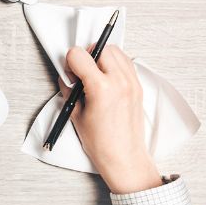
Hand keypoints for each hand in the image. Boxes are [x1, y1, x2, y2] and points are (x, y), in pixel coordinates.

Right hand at [63, 45, 161, 194]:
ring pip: (116, 51)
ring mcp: (132, 83)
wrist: (124, 157)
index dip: (70, 62)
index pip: (79, 55)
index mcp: (101, 89)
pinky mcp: (138, 86)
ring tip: (95, 75)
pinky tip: (106, 79)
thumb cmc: (101, 143)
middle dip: (88, 55)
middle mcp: (119, 82)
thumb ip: (69, 90)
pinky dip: (115, 64)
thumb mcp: (75, 114)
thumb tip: (67, 76)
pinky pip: (126, 62)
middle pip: (101, 47)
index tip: (70, 73)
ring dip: (102, 57)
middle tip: (82, 72)